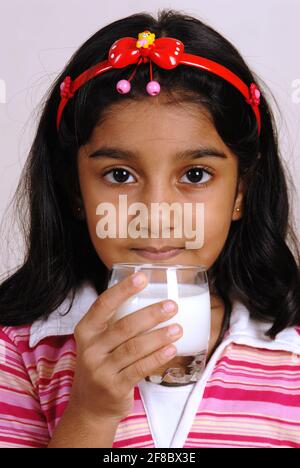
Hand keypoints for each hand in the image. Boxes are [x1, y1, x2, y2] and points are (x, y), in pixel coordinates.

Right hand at [67, 272, 181, 423]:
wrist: (90, 407)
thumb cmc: (102, 364)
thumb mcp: (98, 342)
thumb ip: (115, 323)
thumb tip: (151, 297)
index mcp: (86, 330)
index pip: (103, 304)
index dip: (123, 289)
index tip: (142, 277)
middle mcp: (90, 348)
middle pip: (124, 326)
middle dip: (151, 314)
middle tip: (172, 306)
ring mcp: (100, 369)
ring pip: (134, 348)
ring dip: (159, 336)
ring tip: (178, 328)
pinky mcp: (114, 387)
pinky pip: (139, 368)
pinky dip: (157, 357)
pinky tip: (171, 349)